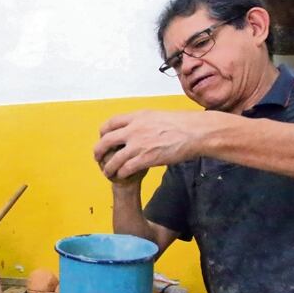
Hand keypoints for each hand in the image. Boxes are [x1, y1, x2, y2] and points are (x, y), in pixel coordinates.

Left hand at [94, 110, 214, 179]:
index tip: (103, 139)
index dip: (103, 132)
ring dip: (108, 168)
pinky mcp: (145, 159)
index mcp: (137, 117)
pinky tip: (122, 177)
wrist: (195, 132)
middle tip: (98, 158)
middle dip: (98, 151)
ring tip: (108, 173)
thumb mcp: (157, 116)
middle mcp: (134, 129)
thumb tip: (137, 127)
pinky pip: (125, 169)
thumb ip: (143, 122)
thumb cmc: (182, 124)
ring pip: (113, 159)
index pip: (110, 123)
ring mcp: (138, 145)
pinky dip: (121, 174)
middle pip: (105, 141)